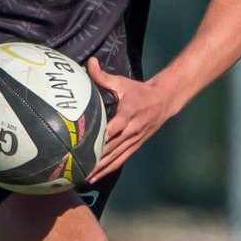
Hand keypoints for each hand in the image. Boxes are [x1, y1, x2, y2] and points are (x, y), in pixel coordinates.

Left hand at [86, 56, 174, 182]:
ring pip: (115, 157)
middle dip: (95, 158)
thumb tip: (89, 62)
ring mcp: (134, 140)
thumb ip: (103, 76)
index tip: (87, 144)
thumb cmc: (139, 91)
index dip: (102, 136)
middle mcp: (131, 130)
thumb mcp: (123, 82)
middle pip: (112, 147)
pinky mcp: (135, 146)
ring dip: (100, 168)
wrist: (164, 102)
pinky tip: (95, 177)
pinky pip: (120, 160)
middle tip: (77, 166)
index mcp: (128, 113)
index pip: (114, 127)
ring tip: (83, 177)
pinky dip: (108, 169)